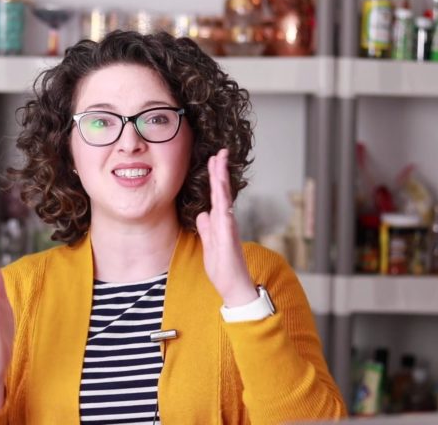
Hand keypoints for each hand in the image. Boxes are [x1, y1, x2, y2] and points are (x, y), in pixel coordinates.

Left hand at [195, 148, 257, 307]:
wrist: (234, 287)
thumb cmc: (223, 268)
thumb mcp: (209, 245)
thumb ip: (206, 229)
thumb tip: (203, 214)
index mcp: (220, 222)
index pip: (216, 195)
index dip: (215, 177)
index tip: (214, 159)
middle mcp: (226, 221)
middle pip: (222, 191)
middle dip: (220, 170)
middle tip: (220, 151)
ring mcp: (229, 228)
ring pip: (224, 199)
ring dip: (222, 180)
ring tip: (220, 162)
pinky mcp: (229, 238)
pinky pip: (226, 216)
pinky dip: (223, 202)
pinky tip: (221, 191)